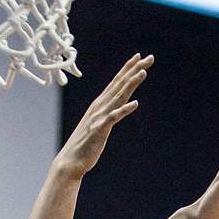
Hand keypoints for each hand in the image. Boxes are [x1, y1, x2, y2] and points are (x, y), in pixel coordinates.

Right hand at [55, 54, 152, 176]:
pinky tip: (135, 103)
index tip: (139, 57)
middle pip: (119, 84)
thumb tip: (114, 110)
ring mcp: (99, 117)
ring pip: (118, 96)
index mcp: (99, 104)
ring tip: (143, 72)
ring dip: (131, 84)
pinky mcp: (100, 130)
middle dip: (134, 69)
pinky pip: (114, 118)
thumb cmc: (84, 145)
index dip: (128, 68)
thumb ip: (106, 115)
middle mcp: (99, 106)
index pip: (116, 82)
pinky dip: (124, 110)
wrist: (70, 161)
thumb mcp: (97, 125)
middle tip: (148, 57)